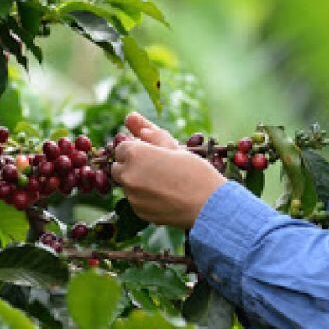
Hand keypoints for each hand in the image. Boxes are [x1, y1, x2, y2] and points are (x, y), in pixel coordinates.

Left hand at [110, 112, 225, 229]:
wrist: (209, 205)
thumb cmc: (195, 172)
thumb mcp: (174, 148)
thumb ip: (149, 133)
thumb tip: (131, 117)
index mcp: (136, 154)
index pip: (122, 147)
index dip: (136, 149)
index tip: (152, 154)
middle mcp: (128, 175)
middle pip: (118, 166)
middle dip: (131, 165)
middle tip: (156, 168)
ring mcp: (132, 196)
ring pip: (127, 185)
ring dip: (138, 181)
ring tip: (165, 183)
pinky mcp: (139, 212)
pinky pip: (136, 200)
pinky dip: (145, 197)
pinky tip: (165, 196)